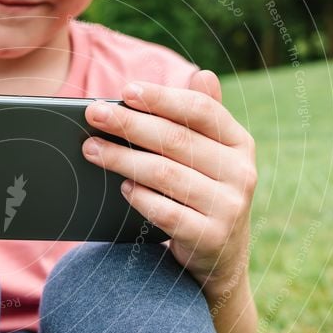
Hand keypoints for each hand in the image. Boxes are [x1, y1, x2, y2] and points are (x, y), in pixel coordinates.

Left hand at [81, 70, 257, 294]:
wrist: (221, 258)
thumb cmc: (206, 194)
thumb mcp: (214, 157)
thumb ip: (205, 118)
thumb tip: (201, 74)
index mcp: (240, 143)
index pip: (201, 110)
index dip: (162, 98)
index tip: (125, 91)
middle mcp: (240, 172)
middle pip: (176, 140)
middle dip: (129, 124)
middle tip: (93, 115)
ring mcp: (228, 207)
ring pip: (165, 174)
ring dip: (122, 158)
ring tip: (91, 149)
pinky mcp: (210, 237)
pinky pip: (165, 211)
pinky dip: (139, 197)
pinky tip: (120, 186)